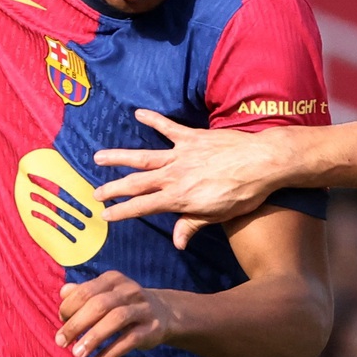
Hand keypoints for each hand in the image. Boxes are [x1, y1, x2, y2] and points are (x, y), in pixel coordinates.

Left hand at [57, 271, 178, 356]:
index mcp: (113, 280)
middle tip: (60, 342)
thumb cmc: (124, 304)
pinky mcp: (151, 329)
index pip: (85, 291)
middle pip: (99, 305)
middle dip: (76, 324)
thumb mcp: (105, 294)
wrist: (164, 313)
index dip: (69, 307)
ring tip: (77, 354)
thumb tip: (63, 293)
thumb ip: (83, 293)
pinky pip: (129, 340)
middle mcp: (128, 291)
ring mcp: (142, 309)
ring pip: (116, 320)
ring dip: (93, 338)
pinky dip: (111, 353)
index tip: (61, 322)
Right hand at [93, 108, 277, 248]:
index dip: (122, 212)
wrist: (261, 163)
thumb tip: (177, 243)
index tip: (105, 215)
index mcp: (178, 198)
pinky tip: (138, 113)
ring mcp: (181, 155)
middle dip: (113, 189)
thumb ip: (192, 226)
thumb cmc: (243, 194)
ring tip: (99, 157)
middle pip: (136, 183)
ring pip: (143, 156)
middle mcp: (173, 176)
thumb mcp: (217, 216)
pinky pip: (169, 127)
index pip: (142, 207)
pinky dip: (153, 119)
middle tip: (95, 193)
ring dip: (119, 157)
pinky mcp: (192, 137)